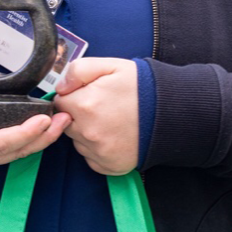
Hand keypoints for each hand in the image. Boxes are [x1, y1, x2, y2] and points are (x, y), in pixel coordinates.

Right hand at [0, 79, 70, 172]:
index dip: (23, 133)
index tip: (43, 119)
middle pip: (12, 152)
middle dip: (41, 137)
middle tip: (64, 118)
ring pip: (14, 156)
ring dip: (40, 141)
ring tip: (62, 122)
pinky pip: (10, 154)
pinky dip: (29, 142)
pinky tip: (45, 129)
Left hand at [55, 58, 139, 175]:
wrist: (172, 112)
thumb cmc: (142, 87)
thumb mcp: (111, 66)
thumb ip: (78, 70)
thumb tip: (60, 87)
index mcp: (85, 105)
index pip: (59, 102)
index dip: (73, 96)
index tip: (89, 94)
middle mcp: (88, 133)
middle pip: (66, 124)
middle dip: (79, 115)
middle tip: (103, 107)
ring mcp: (99, 152)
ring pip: (78, 141)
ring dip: (87, 132)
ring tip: (111, 121)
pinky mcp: (109, 165)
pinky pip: (91, 157)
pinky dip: (98, 149)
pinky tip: (114, 136)